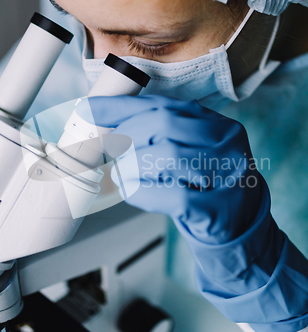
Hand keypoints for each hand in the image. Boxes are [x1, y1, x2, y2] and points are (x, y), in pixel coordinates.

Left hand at [77, 95, 307, 331]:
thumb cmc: (207, 186)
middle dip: (127, 135)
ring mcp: (226, 174)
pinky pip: (171, 194)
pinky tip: (133, 191)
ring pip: (166, 155)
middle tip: (112, 150)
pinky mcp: (217, 208)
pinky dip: (142, 192)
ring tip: (122, 175)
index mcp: (217, 124)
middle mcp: (226, 143)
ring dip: (132, 166)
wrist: (242, 226)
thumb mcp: (193, 151)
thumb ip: (162, 134)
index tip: (89, 109)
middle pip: (163, 123)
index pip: (164, 105)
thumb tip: (109, 124)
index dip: (122, 107)